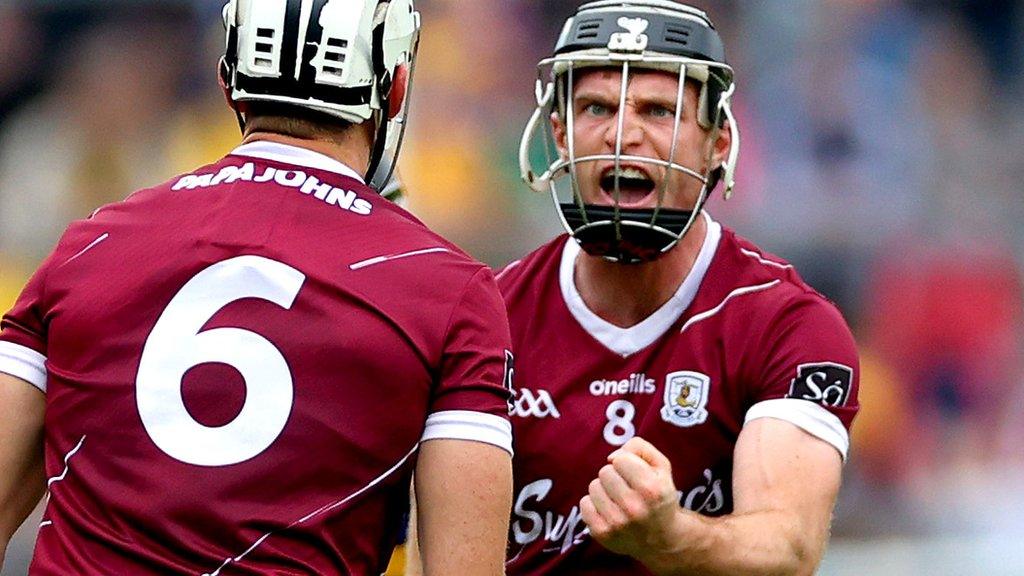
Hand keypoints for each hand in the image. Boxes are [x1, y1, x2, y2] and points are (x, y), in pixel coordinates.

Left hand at [579, 437, 681, 562]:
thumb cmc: (659, 496)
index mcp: (651, 489)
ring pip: (593, 486)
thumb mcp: (661, 467)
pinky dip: (594, 504)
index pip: (620, 459)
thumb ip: (639, 448)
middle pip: (605, 472)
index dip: (626, 463)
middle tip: (627, 488)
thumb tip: (611, 457)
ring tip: (618, 500)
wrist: (662, 539)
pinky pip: (584, 504)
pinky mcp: (601, 533)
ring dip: (604, 490)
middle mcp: (634, 507)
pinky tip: (609, 510)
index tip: (634, 474)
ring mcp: (616, 523)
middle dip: (614, 476)